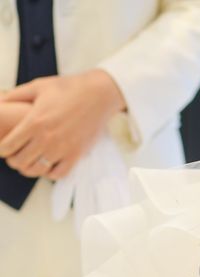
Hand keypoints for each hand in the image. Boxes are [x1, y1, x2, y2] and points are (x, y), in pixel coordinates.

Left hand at [0, 70, 125, 178]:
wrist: (98, 95)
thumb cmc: (68, 89)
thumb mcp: (37, 86)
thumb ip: (15, 95)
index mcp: (34, 122)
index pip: (8, 146)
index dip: (2, 150)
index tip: (3, 148)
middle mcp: (47, 138)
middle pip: (20, 161)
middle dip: (13, 160)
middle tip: (14, 156)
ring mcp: (63, 149)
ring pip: (38, 170)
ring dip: (30, 169)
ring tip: (29, 163)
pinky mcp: (76, 154)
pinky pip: (59, 174)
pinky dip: (50, 173)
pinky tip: (48, 166)